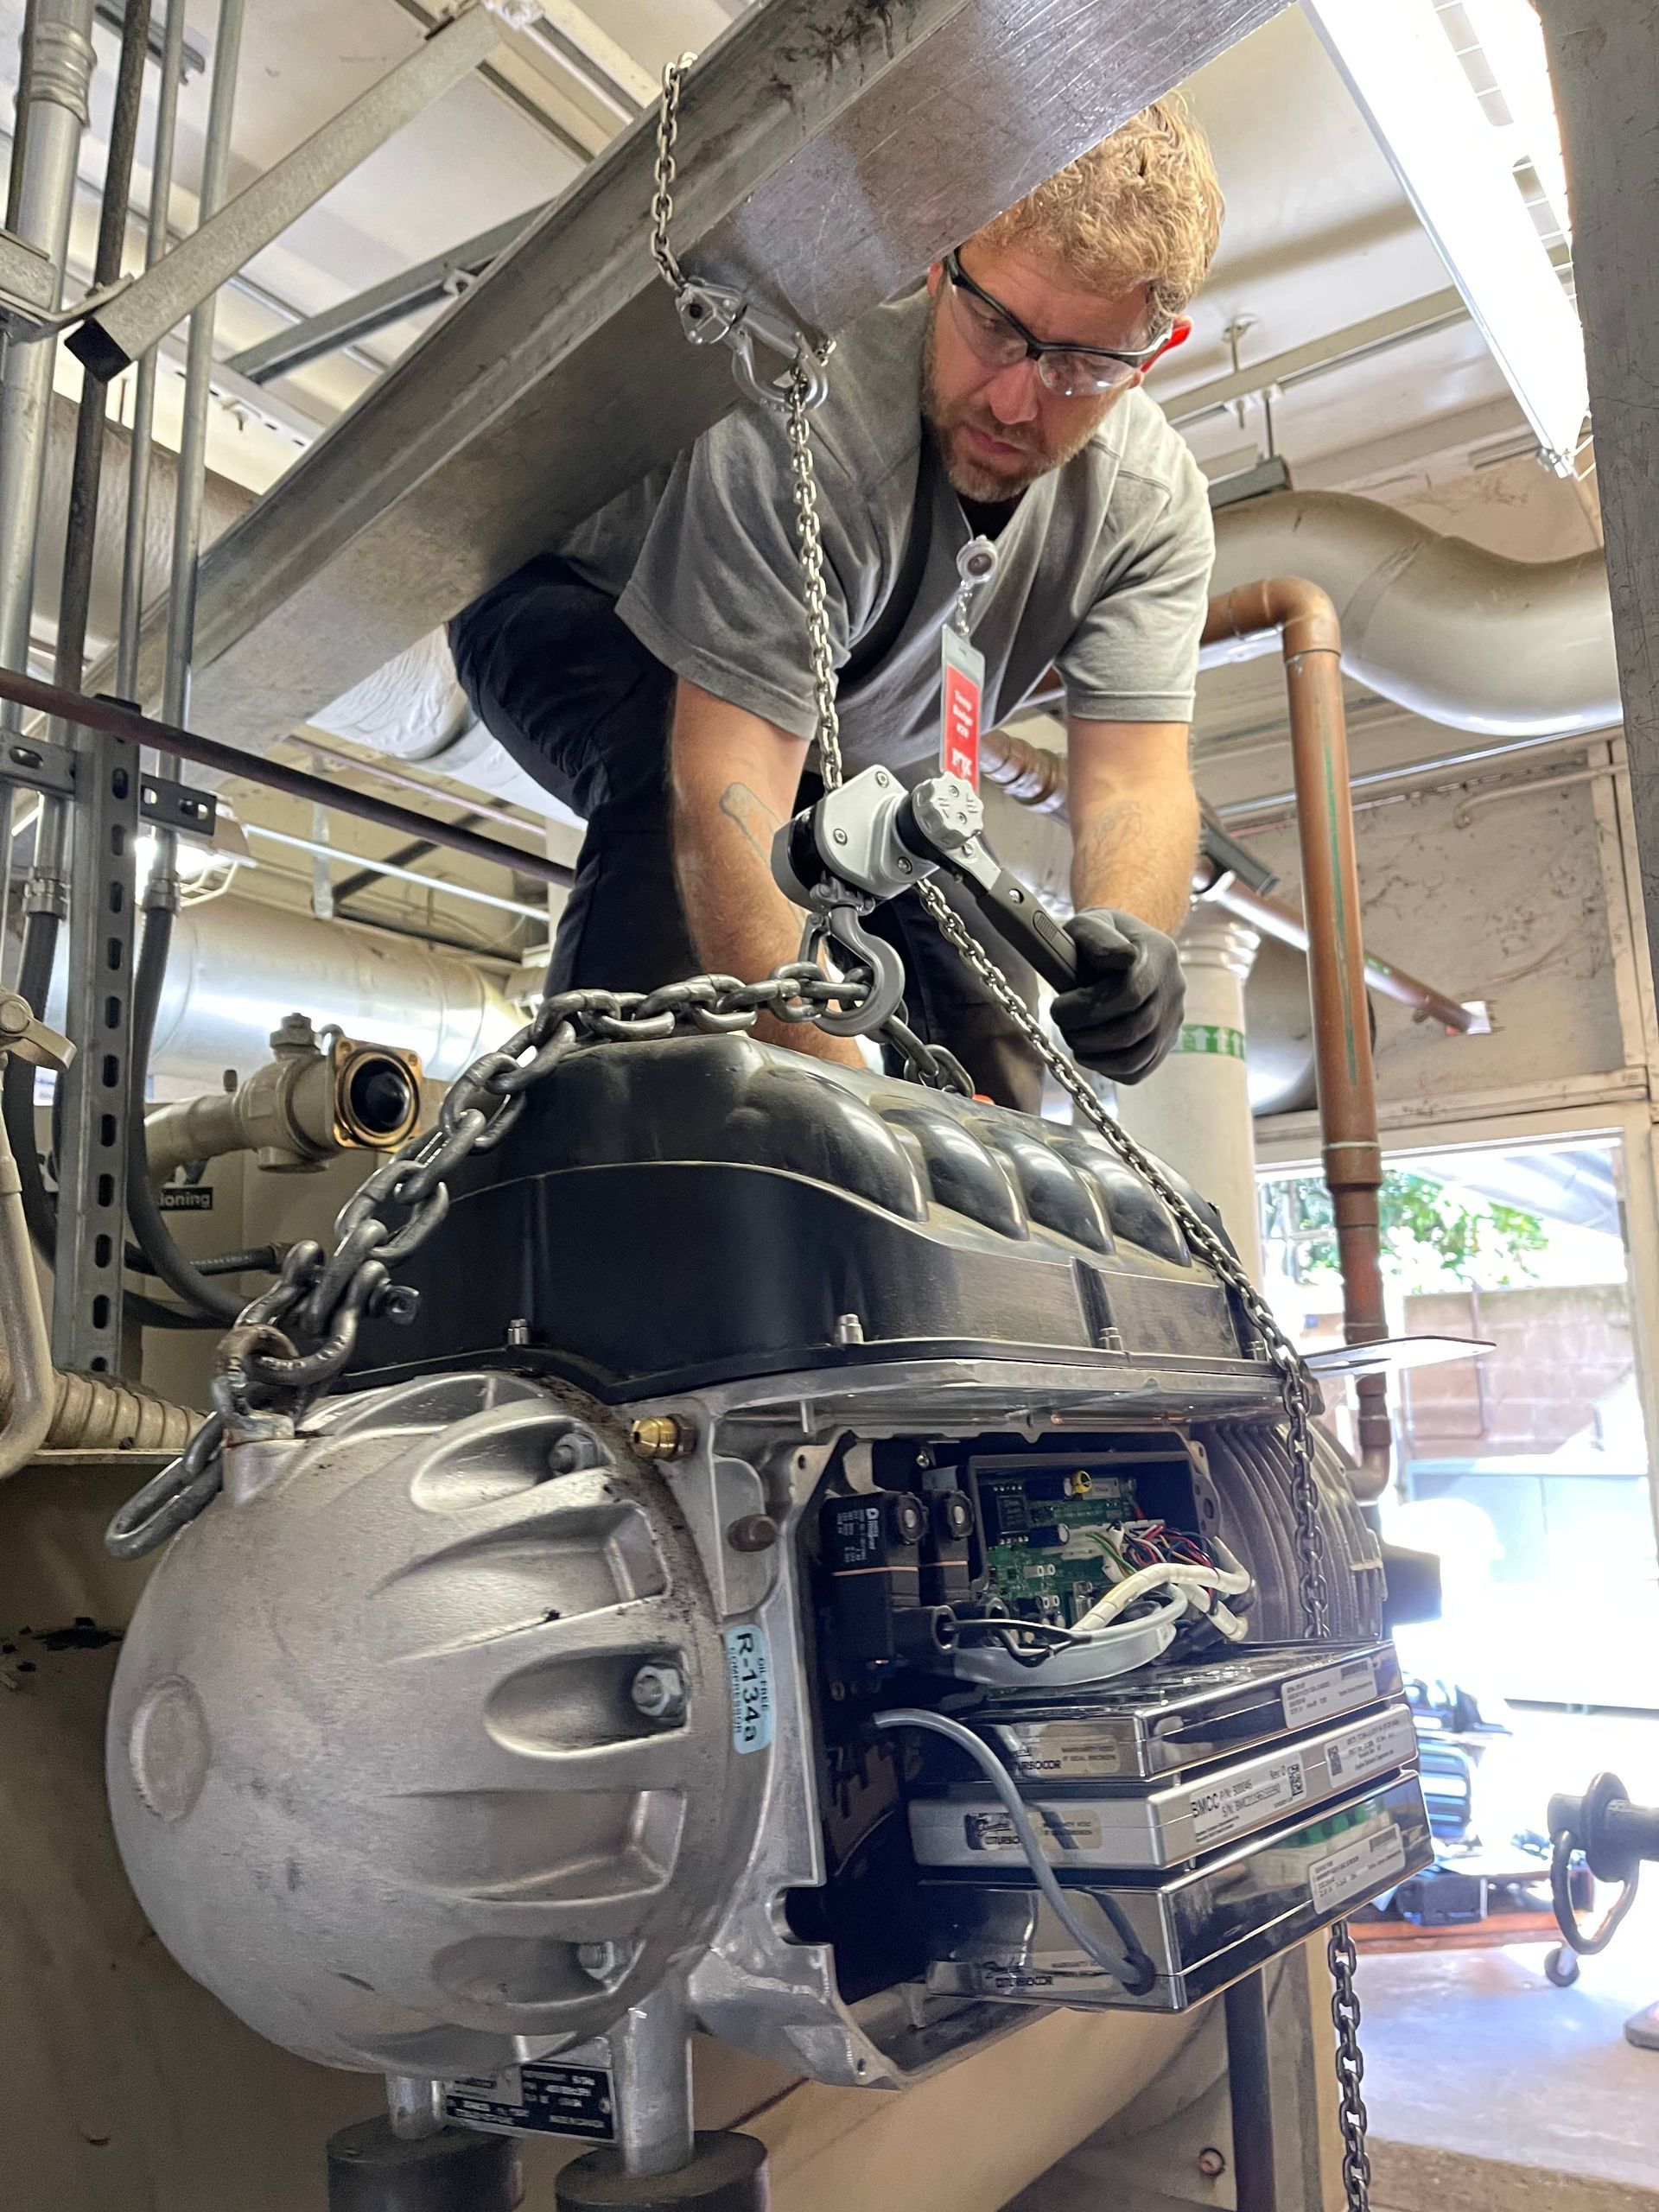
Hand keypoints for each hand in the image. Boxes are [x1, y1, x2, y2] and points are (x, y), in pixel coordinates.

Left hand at [1052, 909, 1184, 1081]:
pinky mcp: (1166, 1042)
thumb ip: (1097, 937)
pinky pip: (1139, 1070)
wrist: (1123, 946)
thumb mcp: (1090, 923)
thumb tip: (1120, 960)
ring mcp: (1174, 1018)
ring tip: (1074, 1040)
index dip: (1089, 1007)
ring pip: (1137, 1056)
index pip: (1131, 993)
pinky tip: (1090, 1053)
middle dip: (1087, 1034)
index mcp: (1160, 954)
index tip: (1059, 1005)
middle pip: (1133, 1029)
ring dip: (1095, 1056)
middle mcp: (1174, 988)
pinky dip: (1109, 1070)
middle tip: (1062, 1024)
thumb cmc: (1098, 936)